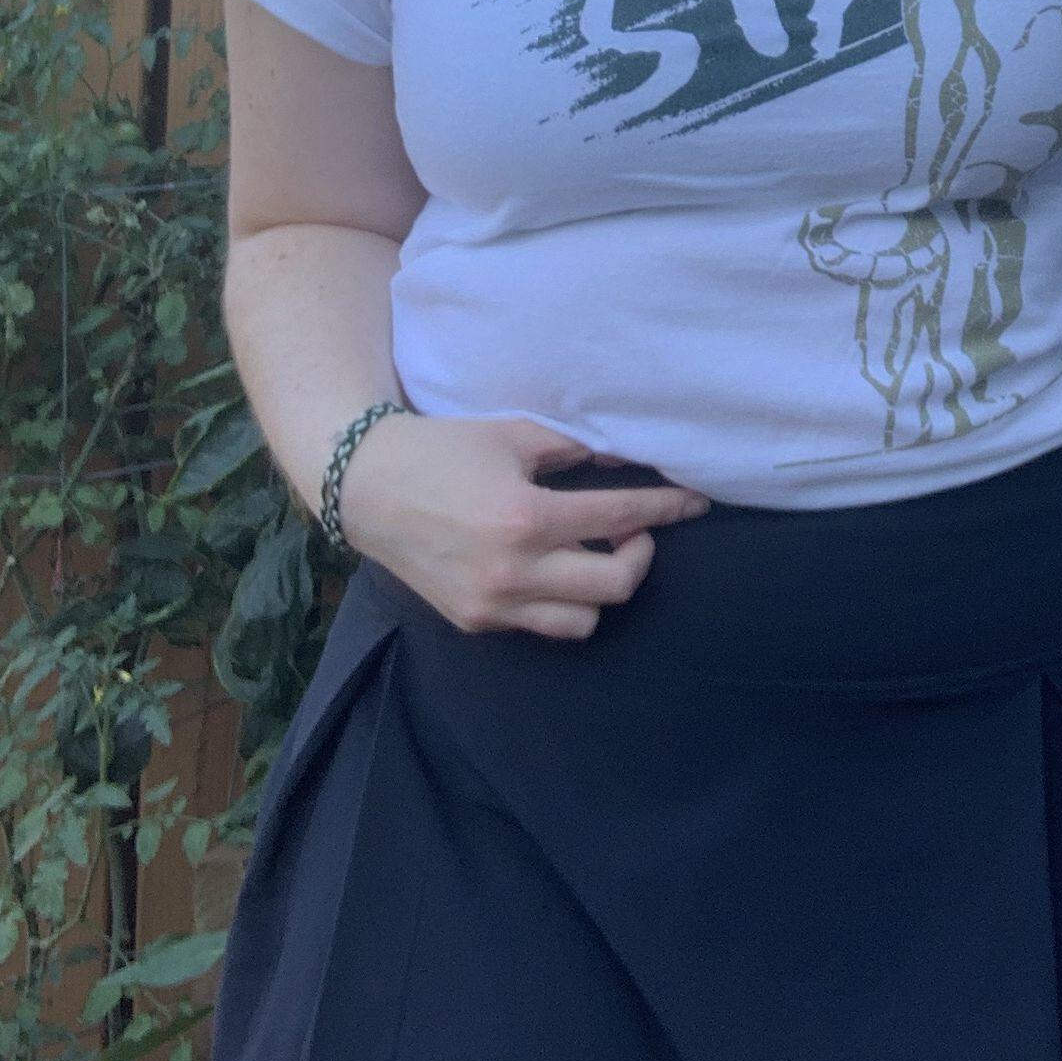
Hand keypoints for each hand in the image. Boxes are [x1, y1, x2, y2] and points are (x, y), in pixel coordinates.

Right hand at [335, 413, 708, 640]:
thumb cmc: (443, 449)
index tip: (694, 502)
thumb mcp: (513, 435)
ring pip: (583, 621)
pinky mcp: (475, 622)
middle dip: (641, 557)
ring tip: (593, 555)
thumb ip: (574, 448)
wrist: (366, 488)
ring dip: (602, 590)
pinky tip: (553, 570)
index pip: (618, 519)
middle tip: (634, 532)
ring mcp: (492, 604)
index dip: (666, 510)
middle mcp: (513, 570)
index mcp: (526, 516)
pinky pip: (540, 625)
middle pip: (615, 586)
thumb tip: (627, 454)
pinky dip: (559, 602)